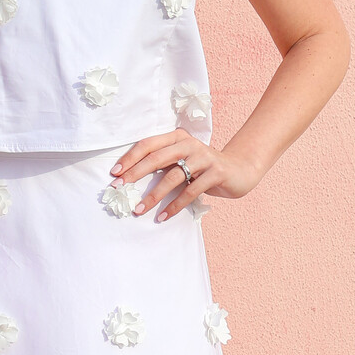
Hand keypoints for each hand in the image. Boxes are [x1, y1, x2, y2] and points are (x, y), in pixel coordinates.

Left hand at [108, 129, 258, 222]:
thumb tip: (130, 178)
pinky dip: (174, 206)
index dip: (130, 158)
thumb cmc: (204, 168)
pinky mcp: (215, 172)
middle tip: (119, 189)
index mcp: (178, 137)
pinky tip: (162, 217)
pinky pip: (190, 192)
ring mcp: (204, 157)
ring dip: (153, 196)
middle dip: (135, 174)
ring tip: (138, 210)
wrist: (240, 170)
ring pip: (172, 177)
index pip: (148, 145)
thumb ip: (163, 163)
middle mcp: (189, 144)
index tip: (114, 174)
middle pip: (156, 158)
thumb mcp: (183, 161)